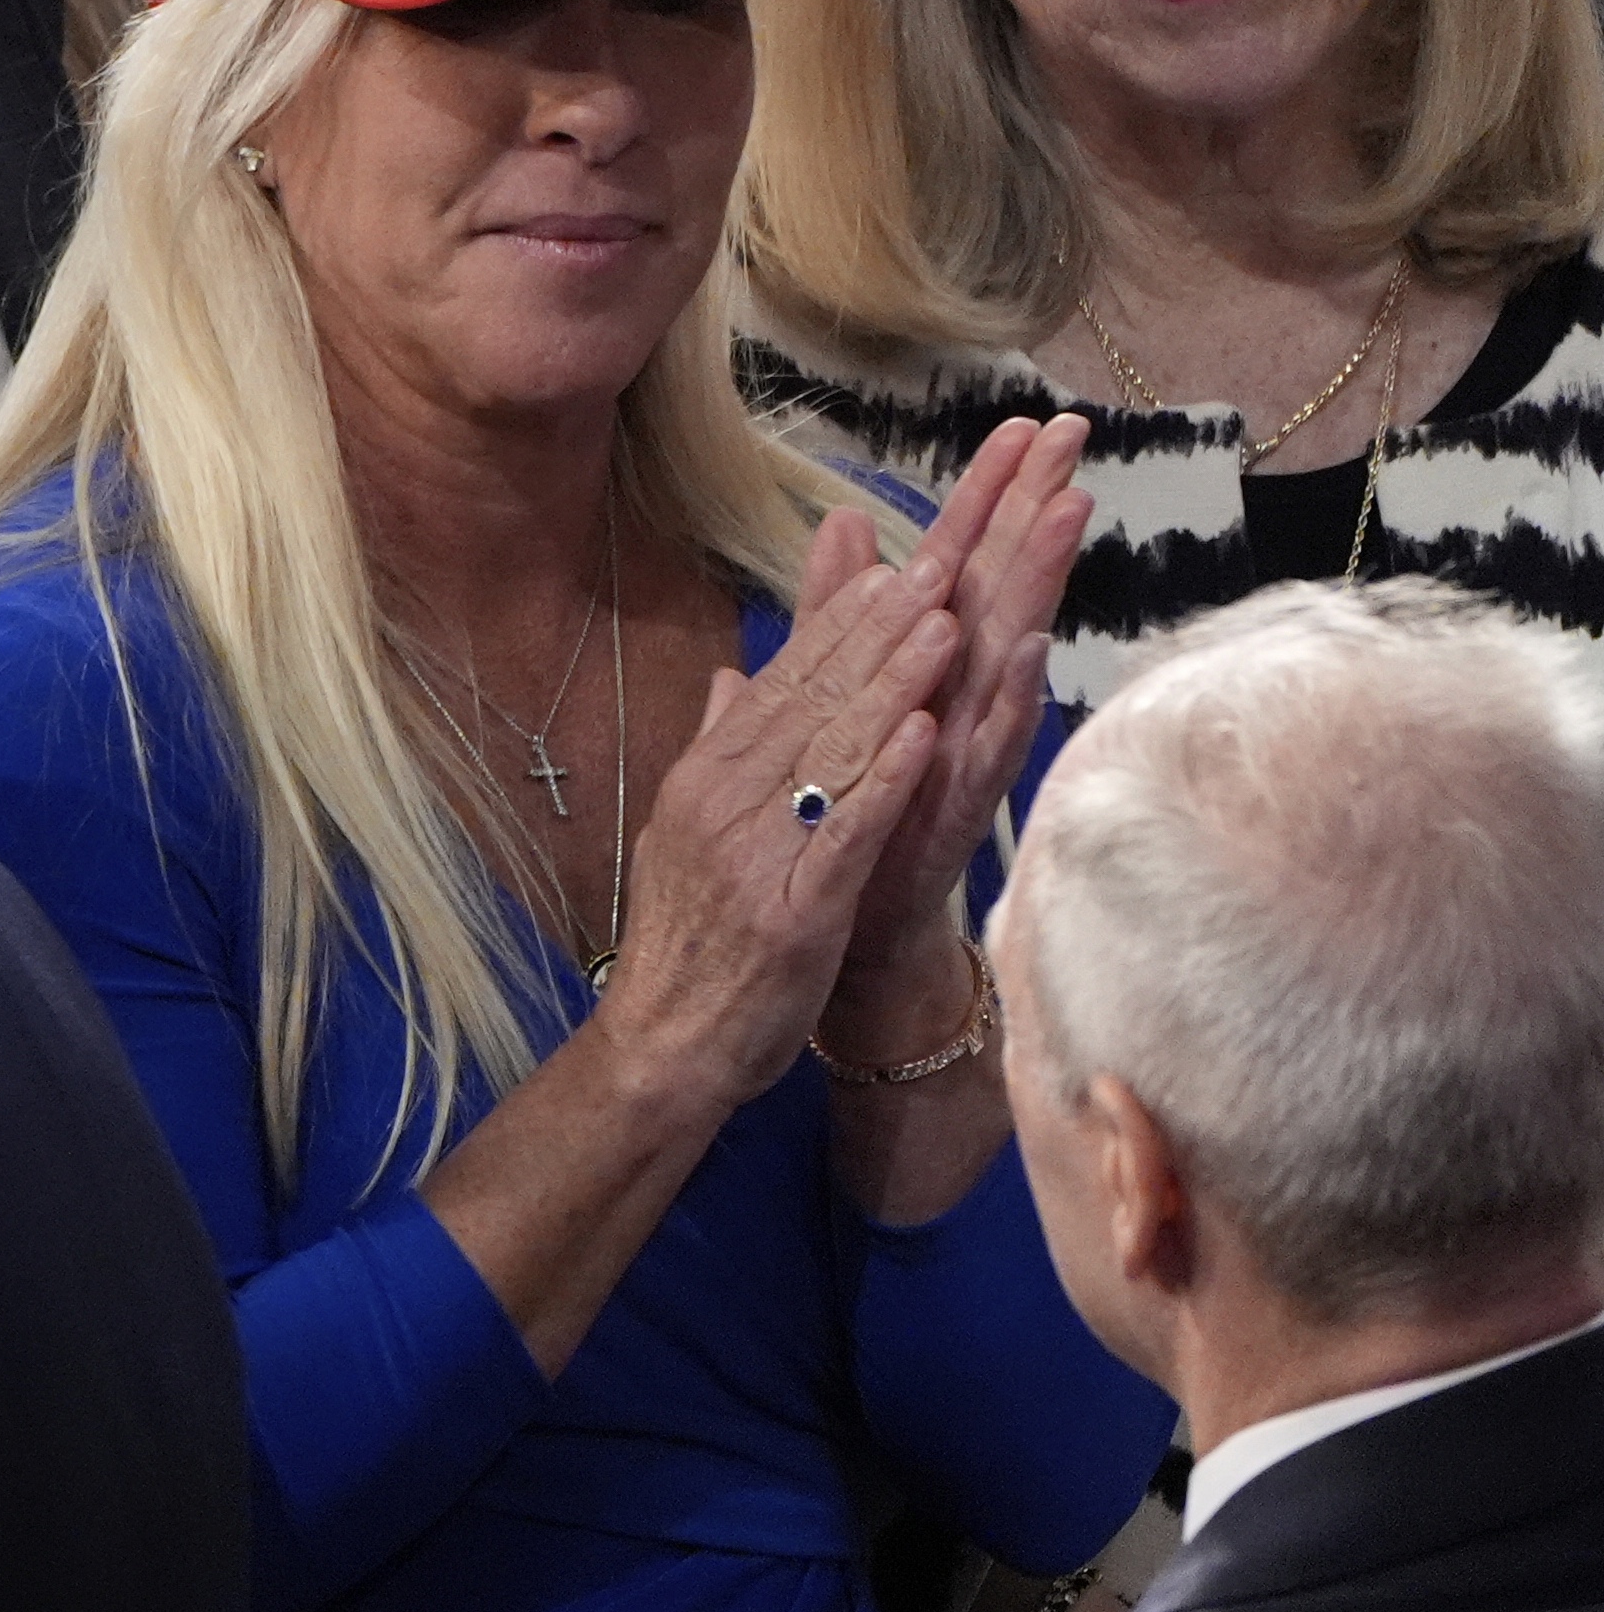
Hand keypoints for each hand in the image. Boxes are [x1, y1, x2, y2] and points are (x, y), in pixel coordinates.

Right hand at [591, 544, 959, 1115]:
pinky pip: (846, 833)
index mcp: (704, 779)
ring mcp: (755, 855)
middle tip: (939, 565)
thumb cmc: (688, 944)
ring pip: (833, 753)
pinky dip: (886, 781)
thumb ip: (718, 748)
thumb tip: (736, 676)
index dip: (842, 624)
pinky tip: (927, 735)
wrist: (665, 1045)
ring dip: (893, 686)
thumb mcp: (687, 831)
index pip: (782, 683)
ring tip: (947, 626)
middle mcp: (723, 804)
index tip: (896, 566)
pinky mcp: (793, 910)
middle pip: (812, 701)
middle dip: (879, 631)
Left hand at [825, 414, 1091, 1007]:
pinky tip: (1026, 652)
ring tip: (1066, 513)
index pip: (965, 564)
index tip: (1030, 422)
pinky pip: (987, 749)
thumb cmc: (858, 810)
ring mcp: (965, 753)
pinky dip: (1007, 701)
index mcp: (931, 669)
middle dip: (1034, 510)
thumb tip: (843, 522)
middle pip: (1002, 587)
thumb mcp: (841, 693)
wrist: (853, 929)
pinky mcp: (955, 808)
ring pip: (1008, 653)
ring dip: (1037, 585)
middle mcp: (960, 701)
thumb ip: (839, 614)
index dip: (993, 495)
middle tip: (1072, 433)